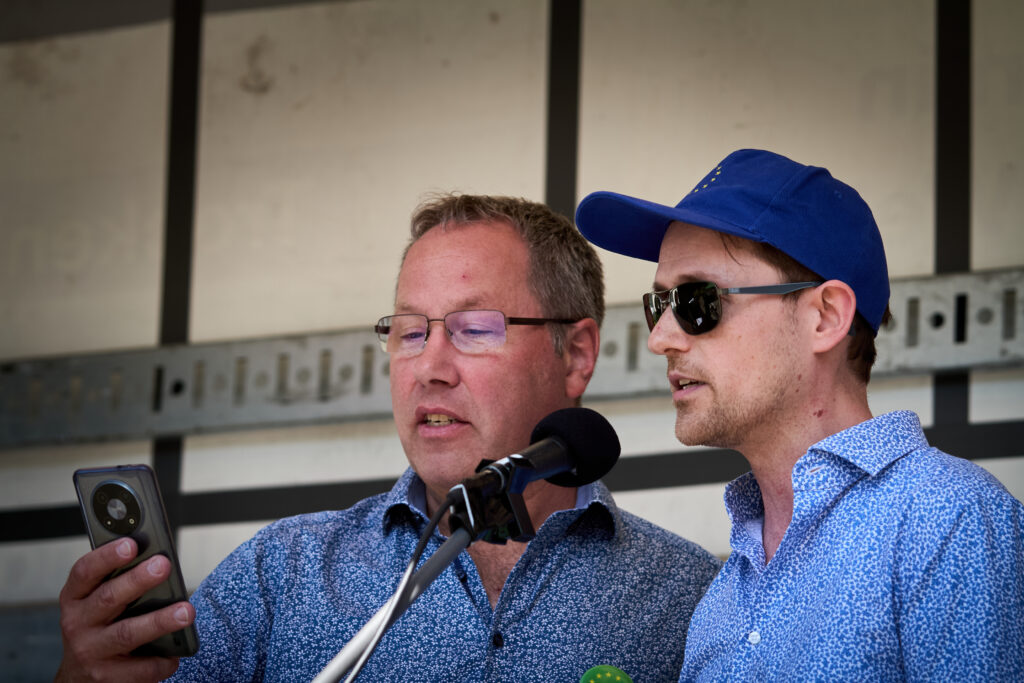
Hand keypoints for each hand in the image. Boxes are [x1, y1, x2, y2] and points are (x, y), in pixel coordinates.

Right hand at [55, 537, 194, 681]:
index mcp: (75, 598)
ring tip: (186, 611)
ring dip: (159, 621)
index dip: (106, 557)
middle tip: (164, 565)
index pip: (85, 572)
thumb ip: (118, 581)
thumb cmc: (97, 628)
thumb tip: (158, 558)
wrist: (79, 678)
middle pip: (108, 599)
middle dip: (137, 580)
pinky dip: (163, 660)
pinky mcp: (107, 677)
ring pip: (127, 633)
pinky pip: (141, 667)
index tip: (131, 544)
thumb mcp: (96, 602)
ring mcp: (90, 652)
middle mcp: (78, 624)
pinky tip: (176, 654)